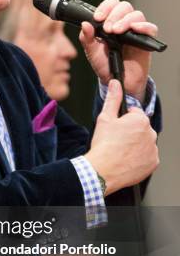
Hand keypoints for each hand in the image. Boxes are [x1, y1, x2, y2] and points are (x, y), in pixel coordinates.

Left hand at [79, 0, 157, 101]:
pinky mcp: (146, 40)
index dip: (105, 8)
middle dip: (114, 15)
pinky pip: (150, 28)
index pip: (111, 5)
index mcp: (110, 22)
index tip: (97, 18)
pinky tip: (135, 29)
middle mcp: (124, 23)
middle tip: (107, 28)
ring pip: (137, 14)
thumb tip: (85, 24)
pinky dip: (143, 26)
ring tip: (117, 32)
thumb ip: (87, 38)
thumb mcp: (92, 52)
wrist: (117, 81)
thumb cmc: (106, 65)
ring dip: (126, 20)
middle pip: (124, 6)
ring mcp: (136, 31)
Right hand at [85, 79, 158, 194]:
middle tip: (116, 141)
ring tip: (121, 151)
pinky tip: (127, 160)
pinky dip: (139, 158)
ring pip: (144, 143)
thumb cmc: (104, 146)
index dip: (123, 120)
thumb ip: (113, 99)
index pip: (134, 114)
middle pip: (141, 129)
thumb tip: (115, 84)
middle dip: (131, 133)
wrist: (103, 170)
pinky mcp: (153, 163)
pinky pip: (147, 157)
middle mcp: (151, 133)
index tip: (116, 128)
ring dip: (136, 145)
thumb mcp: (105, 118)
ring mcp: (153, 149)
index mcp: (140, 120)